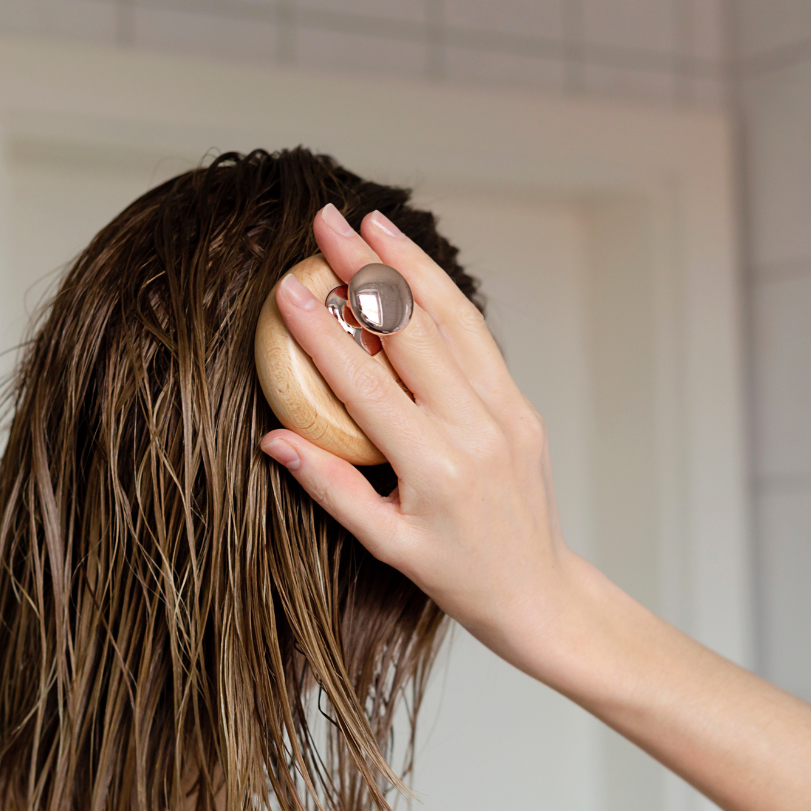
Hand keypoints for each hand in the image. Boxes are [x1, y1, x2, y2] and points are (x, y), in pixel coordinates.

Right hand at [260, 204, 579, 663]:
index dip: (322, 334)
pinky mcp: (521, 406)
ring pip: (454, 320)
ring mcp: (506, 412)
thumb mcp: (386, 544)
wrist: (537, 589)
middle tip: (326, 221)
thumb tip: (273, 439)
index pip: (365, 385)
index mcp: (434, 466)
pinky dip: (446, 298)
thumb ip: (331, 487)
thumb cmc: (459, 575)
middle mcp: (475, 428)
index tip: (288, 289)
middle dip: (365, 270)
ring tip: (373, 223)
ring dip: (412, 266)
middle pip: (412, 331)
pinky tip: (417, 270)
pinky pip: (480, 340)